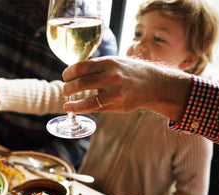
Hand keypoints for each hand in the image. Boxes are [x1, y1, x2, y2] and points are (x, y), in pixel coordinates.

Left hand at [61, 56, 191, 120]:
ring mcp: (114, 91)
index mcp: (109, 62)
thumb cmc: (130, 72)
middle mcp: (111, 76)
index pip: (81, 67)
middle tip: (65, 89)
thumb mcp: (115, 62)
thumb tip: (73, 72)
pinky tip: (71, 108)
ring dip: (71, 100)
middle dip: (67, 87)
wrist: (153, 84)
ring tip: (66, 101)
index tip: (66, 76)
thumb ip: (96, 67)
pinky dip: (78, 108)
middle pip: (80, 82)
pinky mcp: (116, 104)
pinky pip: (92, 107)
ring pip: (85, 98)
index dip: (68, 72)